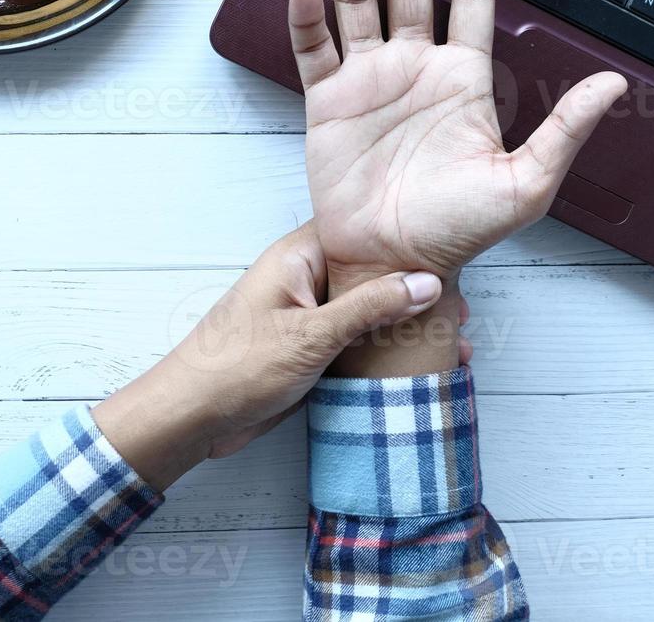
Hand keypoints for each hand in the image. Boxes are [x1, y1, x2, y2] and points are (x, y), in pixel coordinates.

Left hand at [91, 223, 443, 489]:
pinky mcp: (312, 350)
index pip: (362, 235)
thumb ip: (370, 308)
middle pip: (372, 275)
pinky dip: (387, 353)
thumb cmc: (236, 368)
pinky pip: (358, 343)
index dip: (407, 246)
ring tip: (454, 343)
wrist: (192, 418)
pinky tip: (422, 367)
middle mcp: (306, 280)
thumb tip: (427, 282)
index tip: (453, 260)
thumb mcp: (311, 336)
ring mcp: (309, 316)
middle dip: (416, 293)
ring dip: (406, 328)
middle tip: (461, 314)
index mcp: (298, 257)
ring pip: (369, 313)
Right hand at [288, 0, 626, 286]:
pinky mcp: (327, 103)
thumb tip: (614, 85)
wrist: (396, 262)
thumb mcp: (525, 184)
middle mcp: (415, 67)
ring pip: (359, 2)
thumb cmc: (459, 230)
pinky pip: (314, 50)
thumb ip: (565, 130)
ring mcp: (368, 81)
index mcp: (463, 77)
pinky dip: (309, 19)